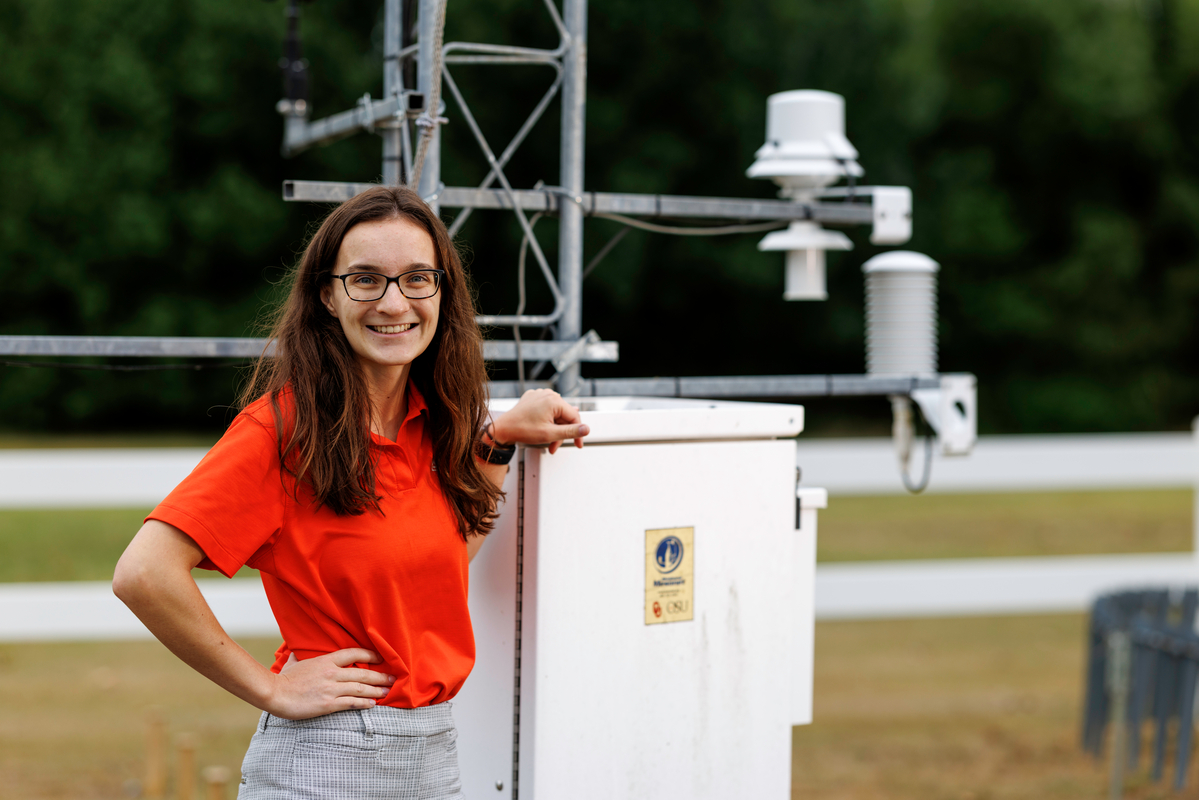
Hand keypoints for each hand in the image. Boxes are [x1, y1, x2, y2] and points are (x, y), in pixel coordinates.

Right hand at [265, 648, 393, 719]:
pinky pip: (352, 703)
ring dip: (377, 690)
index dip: (370, 655)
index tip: (381, 658)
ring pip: (360, 688)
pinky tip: (373, 704)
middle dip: (380, 676)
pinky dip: (365, 703)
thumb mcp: (295, 662)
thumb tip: (296, 650)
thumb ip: (301, 656)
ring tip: (388, 691)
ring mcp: (331, 688)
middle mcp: (332, 673)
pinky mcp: (328, 704)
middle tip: (392, 678)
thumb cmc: (284, 679)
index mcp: (326, 661)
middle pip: (362, 673)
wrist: (275, 694)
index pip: (354, 653)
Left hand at [490, 389, 589, 453]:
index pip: (574, 416)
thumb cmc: (522, 430)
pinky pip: (546, 410)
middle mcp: (547, 394)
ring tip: (547, 441)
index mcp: (554, 400)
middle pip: (564, 416)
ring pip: (555, 414)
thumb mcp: (550, 434)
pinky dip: (547, 421)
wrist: (503, 429)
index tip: (577, 443)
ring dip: (554, 429)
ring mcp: (539, 395)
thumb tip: (586, 429)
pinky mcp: (533, 399)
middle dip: (561, 433)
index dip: (577, 432)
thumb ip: (570, 431)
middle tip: (555, 445)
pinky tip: (541, 429)